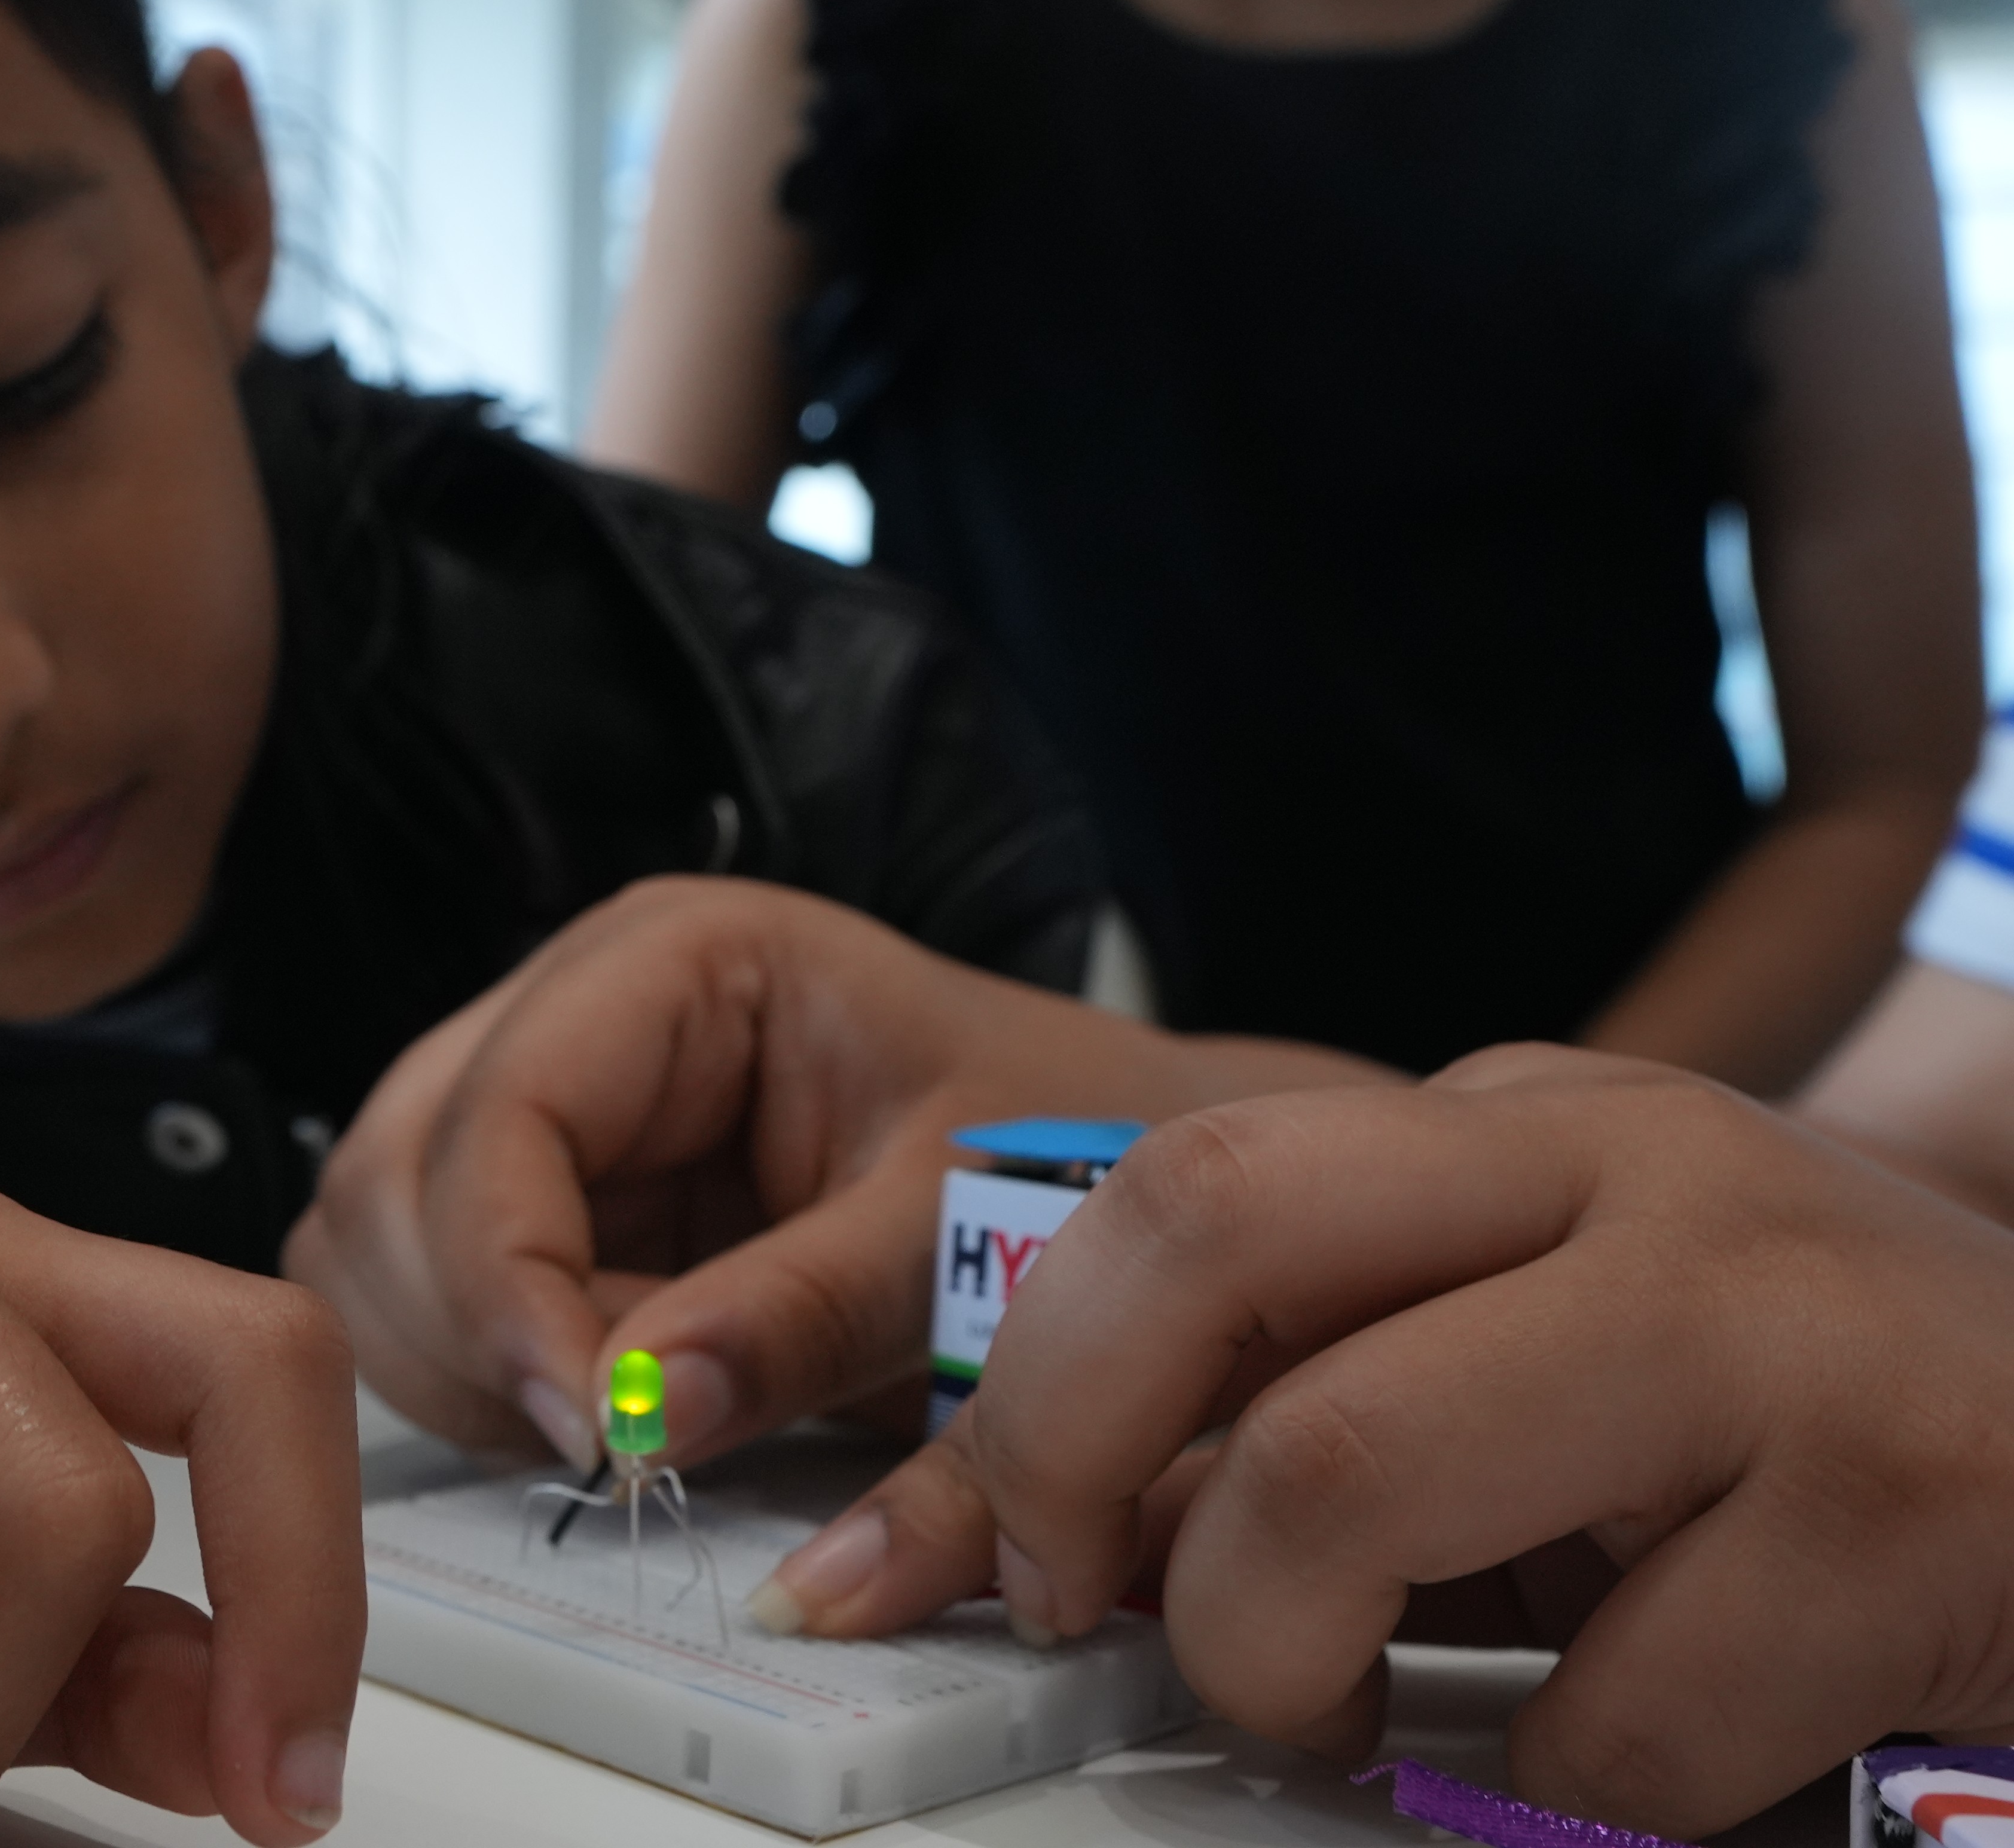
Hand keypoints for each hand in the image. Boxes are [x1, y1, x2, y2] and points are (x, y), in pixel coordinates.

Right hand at [285, 878, 1362, 1469]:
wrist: (1126, 1189)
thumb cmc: (1063, 1157)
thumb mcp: (963, 1232)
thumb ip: (804, 1316)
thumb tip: (645, 1412)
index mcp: (672, 959)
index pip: (499, 1111)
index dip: (510, 1279)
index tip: (599, 1428)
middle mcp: (575, 1015)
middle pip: (395, 1175)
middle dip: (478, 1332)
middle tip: (619, 1442)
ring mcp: (543, 1117)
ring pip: (379, 1253)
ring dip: (474, 1371)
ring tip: (641, 1422)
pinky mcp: (542, 1213)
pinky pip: (427, 1312)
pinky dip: (491, 1390)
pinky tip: (615, 1412)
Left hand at [767, 1047, 2013, 1838]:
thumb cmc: (1818, 1451)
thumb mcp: (1549, 1382)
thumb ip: (1322, 1419)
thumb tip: (1064, 1534)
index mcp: (1522, 1125)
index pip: (1174, 1191)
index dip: (1030, 1391)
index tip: (996, 1552)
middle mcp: (1633, 1168)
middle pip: (1215, 1229)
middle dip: (1073, 1448)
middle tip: (1097, 1614)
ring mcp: (1776, 1317)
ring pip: (1350, 1466)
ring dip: (1291, 1656)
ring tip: (1362, 1714)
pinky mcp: (1908, 1505)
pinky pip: (1607, 1714)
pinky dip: (1564, 1794)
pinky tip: (1633, 1762)